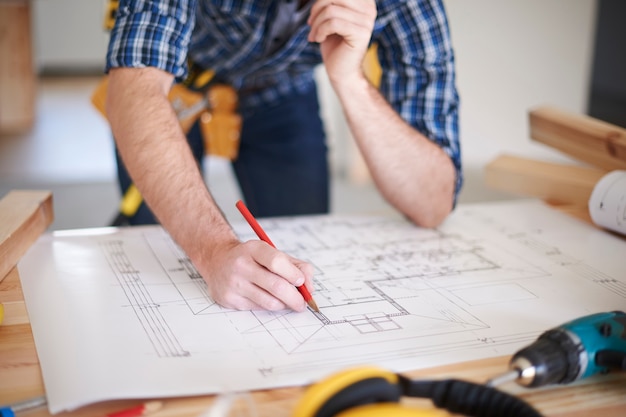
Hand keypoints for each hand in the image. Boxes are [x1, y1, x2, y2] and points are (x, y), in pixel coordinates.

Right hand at [198, 239, 314, 311]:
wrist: (217, 261)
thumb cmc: (251, 258)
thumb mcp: (272, 253)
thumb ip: (296, 266)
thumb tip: (309, 287)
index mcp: (254, 249)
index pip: (276, 262)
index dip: (293, 274)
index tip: (302, 282)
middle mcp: (241, 264)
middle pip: (276, 286)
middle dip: (295, 298)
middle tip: (303, 303)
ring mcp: (233, 283)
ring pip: (269, 302)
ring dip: (284, 304)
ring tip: (287, 301)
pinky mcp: (229, 299)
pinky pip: (258, 308)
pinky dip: (269, 306)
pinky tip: (267, 299)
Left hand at [308, 0, 376, 84]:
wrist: (341, 71)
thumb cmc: (334, 44)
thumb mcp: (330, 16)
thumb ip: (329, 2)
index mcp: (363, 2)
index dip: (321, 1)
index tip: (314, 14)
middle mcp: (369, 8)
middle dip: (316, 9)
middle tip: (311, 24)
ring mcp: (367, 21)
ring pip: (331, 10)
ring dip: (316, 24)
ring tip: (314, 34)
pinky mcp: (361, 33)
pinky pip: (333, 23)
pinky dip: (320, 31)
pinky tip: (319, 39)